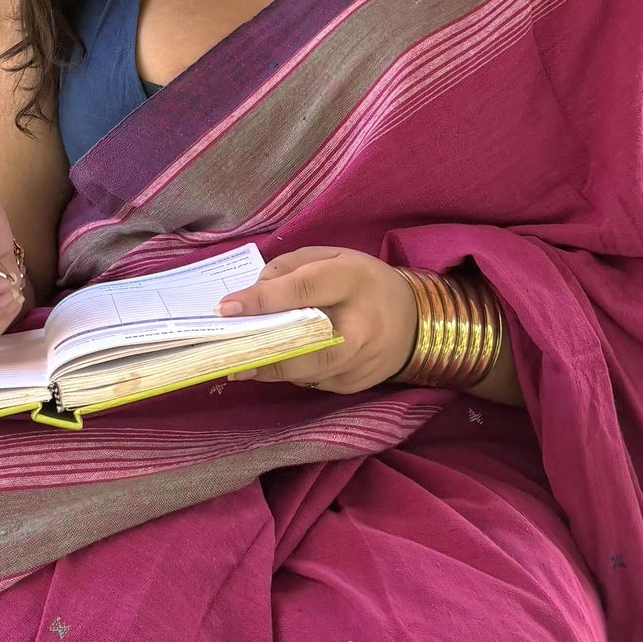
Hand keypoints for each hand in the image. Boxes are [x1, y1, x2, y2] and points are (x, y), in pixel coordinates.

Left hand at [218, 246, 417, 393]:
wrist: (416, 322)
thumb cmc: (364, 283)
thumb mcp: (332, 257)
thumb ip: (290, 268)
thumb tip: (251, 296)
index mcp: (354, 280)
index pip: (305, 288)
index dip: (264, 299)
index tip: (226, 308)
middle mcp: (363, 324)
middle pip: (309, 346)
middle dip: (265, 352)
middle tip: (229, 356)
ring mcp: (362, 361)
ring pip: (307, 371)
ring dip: (270, 369)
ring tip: (240, 364)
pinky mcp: (355, 384)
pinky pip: (312, 381)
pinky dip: (290, 373)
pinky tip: (276, 365)